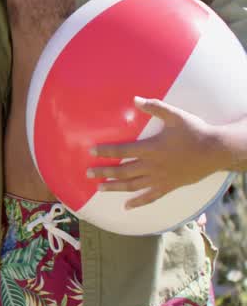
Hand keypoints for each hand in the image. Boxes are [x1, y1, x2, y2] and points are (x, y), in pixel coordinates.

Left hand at [89, 97, 230, 208]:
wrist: (216, 151)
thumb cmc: (195, 131)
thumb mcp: (175, 115)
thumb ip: (155, 107)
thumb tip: (135, 99)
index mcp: (152, 148)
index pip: (122, 150)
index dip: (105, 151)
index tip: (91, 152)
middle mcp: (153, 165)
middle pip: (123, 171)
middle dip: (104, 172)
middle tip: (88, 173)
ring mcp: (161, 178)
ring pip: (133, 186)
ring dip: (115, 187)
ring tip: (100, 188)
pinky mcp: (169, 186)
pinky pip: (151, 197)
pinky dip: (138, 202)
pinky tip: (127, 206)